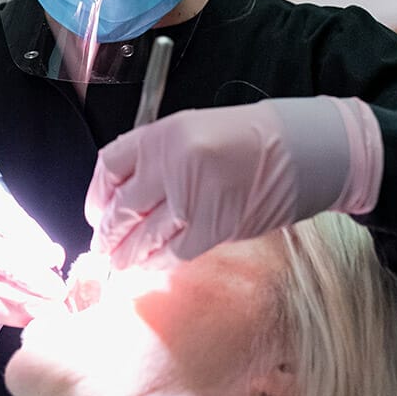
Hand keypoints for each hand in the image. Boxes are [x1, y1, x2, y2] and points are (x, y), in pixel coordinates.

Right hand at [0, 188, 65, 359]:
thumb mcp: (12, 236)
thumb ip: (34, 242)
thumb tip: (54, 256)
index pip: (18, 225)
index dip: (40, 246)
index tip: (56, 263)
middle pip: (5, 257)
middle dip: (36, 279)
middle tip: (57, 292)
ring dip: (27, 300)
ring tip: (48, 308)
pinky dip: (11, 313)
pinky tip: (27, 316)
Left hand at [85, 96, 381, 269]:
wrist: (299, 149)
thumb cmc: (248, 137)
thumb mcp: (193, 130)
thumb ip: (157, 158)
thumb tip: (124, 196)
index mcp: (162, 134)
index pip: (110, 167)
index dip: (97, 195)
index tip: (97, 211)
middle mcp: (171, 163)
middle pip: (122, 208)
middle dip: (109, 233)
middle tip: (104, 247)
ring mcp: (191, 197)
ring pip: (144, 236)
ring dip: (129, 255)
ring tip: (122, 264)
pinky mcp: (213, 226)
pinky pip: (174, 252)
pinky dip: (161, 262)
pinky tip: (154, 265)